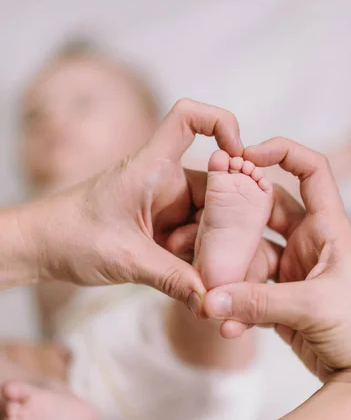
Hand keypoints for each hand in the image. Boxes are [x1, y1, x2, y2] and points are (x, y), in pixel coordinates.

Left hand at [23, 99, 242, 304]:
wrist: (44, 248)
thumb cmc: (72, 236)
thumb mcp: (125, 258)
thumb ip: (171, 279)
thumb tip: (210, 300)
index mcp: (151, 167)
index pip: (188, 118)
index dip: (220, 123)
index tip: (237, 155)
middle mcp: (164, 181)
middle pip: (216, 184)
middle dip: (229, 219)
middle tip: (230, 256)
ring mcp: (166, 206)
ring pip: (210, 217)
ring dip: (214, 245)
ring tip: (211, 276)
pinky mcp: (164, 227)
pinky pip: (196, 236)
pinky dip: (201, 256)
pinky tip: (201, 281)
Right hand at [204, 137, 350, 383]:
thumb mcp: (315, 306)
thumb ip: (258, 302)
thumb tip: (210, 300)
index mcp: (329, 228)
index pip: (311, 171)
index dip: (281, 152)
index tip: (245, 156)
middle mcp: (310, 244)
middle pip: (265, 215)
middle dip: (234, 220)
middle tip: (201, 230)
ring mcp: (295, 273)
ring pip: (252, 259)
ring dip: (230, 276)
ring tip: (210, 294)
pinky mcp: (284, 303)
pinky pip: (251, 296)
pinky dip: (236, 309)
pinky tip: (225, 325)